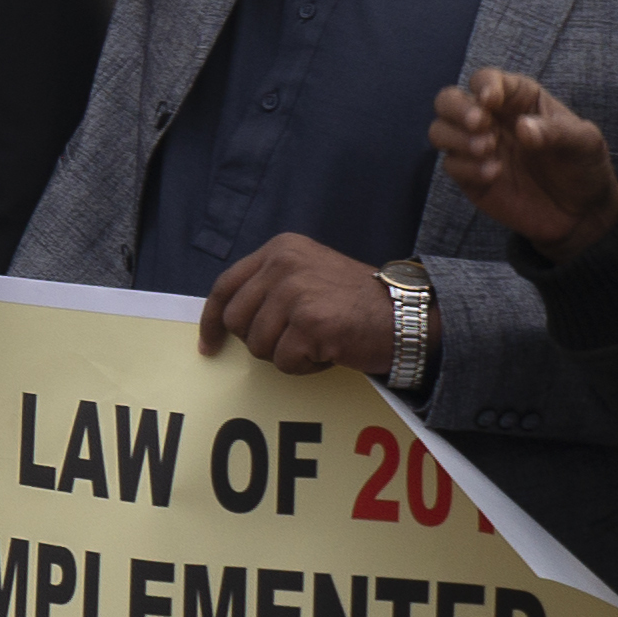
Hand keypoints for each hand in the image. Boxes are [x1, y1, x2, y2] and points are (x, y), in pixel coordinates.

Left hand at [199, 235, 394, 377]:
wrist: (408, 314)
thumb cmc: (357, 302)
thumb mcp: (309, 274)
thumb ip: (269, 286)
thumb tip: (226, 319)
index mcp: (280, 249)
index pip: (225, 287)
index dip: (212, 320)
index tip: (210, 344)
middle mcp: (284, 265)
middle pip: (237, 321)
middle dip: (260, 341)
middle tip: (295, 340)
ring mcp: (296, 293)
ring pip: (259, 346)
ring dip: (287, 354)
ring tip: (319, 341)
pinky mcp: (310, 324)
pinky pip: (284, 362)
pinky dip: (305, 366)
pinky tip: (330, 352)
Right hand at [434, 70, 617, 264]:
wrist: (581, 213)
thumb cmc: (584, 167)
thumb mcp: (584, 143)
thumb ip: (555, 132)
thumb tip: (522, 128)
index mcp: (518, 99)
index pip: (487, 80)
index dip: (484, 86)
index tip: (490, 101)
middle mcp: (491, 119)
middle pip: (448, 100)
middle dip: (457, 109)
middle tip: (480, 124)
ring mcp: (477, 148)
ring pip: (440, 130)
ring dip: (457, 138)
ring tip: (488, 149)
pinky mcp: (470, 177)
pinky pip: (450, 165)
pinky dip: (467, 168)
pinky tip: (494, 174)